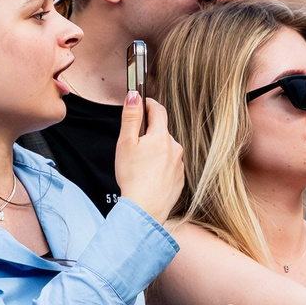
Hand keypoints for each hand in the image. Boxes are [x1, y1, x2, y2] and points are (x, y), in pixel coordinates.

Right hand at [114, 92, 184, 220]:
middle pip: (161, 132)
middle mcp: (174, 148)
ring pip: (166, 149)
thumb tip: (134, 95)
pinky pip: (169, 166)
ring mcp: (179, 164)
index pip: (158, 110)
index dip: (149, 103)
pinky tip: (148, 176)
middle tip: (133, 145)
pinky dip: (160, 167)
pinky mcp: (179, 179)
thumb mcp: (125, 143)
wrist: (145, 209)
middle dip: (149, 133)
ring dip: (155, 151)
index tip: (142, 103)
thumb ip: (131, 117)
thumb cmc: (132, 177)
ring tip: (140, 165)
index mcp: (161, 137)